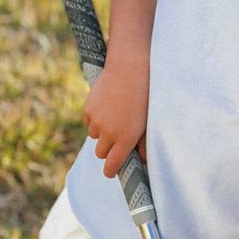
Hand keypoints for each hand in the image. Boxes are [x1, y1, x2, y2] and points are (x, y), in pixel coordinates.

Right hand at [82, 61, 147, 177]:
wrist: (130, 68)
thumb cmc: (146, 94)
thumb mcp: (150, 121)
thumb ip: (145, 144)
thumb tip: (143, 160)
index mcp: (126, 139)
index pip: (111, 167)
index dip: (111, 171)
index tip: (112, 171)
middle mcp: (108, 133)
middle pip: (101, 153)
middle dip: (108, 150)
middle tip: (118, 139)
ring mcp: (96, 121)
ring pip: (94, 136)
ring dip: (102, 133)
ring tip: (116, 117)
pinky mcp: (88, 109)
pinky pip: (89, 122)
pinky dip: (95, 119)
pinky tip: (108, 106)